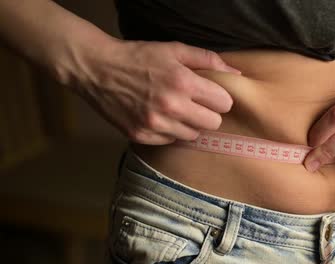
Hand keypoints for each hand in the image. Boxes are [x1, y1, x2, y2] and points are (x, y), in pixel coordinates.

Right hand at [73, 39, 241, 144]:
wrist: (97, 69)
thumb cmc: (139, 57)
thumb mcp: (174, 49)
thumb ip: (208, 60)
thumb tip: (235, 74)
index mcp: (183, 83)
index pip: (223, 104)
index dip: (218, 98)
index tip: (210, 95)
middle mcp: (171, 106)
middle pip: (212, 124)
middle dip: (207, 113)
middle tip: (194, 103)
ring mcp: (155, 124)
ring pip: (192, 135)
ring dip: (188, 124)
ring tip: (175, 109)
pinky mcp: (141, 136)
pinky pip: (170, 141)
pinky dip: (169, 132)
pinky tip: (158, 116)